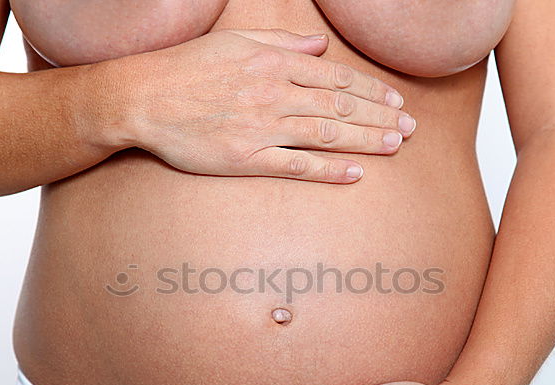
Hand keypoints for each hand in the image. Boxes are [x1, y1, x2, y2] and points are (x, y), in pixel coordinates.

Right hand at [125, 29, 415, 182]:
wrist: (143, 98)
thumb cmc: (187, 68)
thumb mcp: (236, 41)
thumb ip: (282, 44)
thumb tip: (318, 47)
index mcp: (273, 64)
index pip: (335, 77)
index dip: (371, 90)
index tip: (395, 101)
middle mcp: (274, 94)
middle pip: (340, 105)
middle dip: (380, 116)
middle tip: (411, 128)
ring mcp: (262, 128)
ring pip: (327, 134)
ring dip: (366, 140)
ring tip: (396, 146)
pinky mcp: (247, 158)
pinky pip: (297, 166)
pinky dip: (330, 170)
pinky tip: (356, 173)